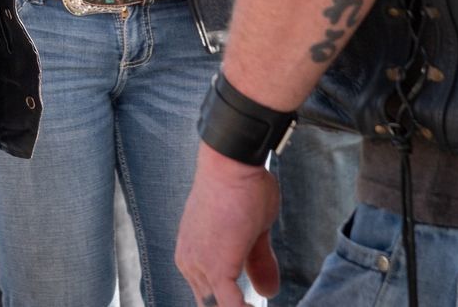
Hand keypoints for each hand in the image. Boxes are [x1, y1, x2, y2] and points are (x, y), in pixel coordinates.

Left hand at [175, 145, 281, 306]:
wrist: (231, 165)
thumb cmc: (242, 189)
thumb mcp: (253, 234)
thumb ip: (255, 263)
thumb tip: (267, 293)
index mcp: (192, 256)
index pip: (208, 298)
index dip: (230, 306)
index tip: (251, 304)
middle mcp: (189, 264)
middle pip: (209, 305)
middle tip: (253, 306)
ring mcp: (198, 267)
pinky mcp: (215, 269)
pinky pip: (229, 306)